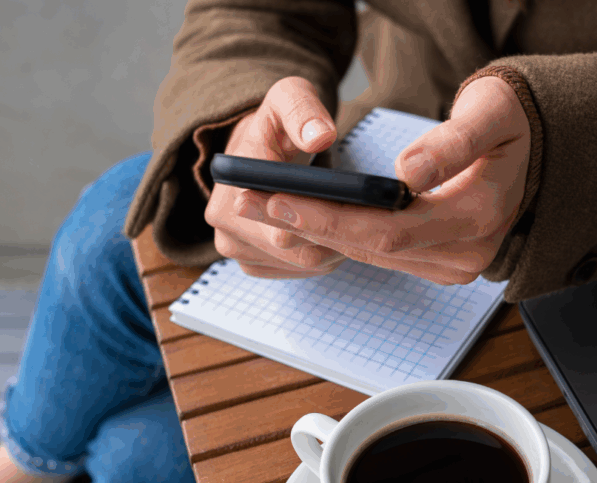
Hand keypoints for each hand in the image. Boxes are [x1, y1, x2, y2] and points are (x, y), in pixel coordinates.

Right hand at [205, 77, 347, 277]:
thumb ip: (304, 112)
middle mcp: (224, 220)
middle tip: (373, 219)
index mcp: (233, 183)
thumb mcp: (290, 98)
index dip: (325, 221)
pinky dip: (324, 258)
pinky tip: (341, 236)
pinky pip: (297, 270)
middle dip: (336, 236)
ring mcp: (234, 246)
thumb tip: (320, 136)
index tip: (360, 208)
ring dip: (335, 248)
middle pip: (295, 249)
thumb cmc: (278, 120)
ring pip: (301, 263)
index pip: (283, 222)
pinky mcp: (251, 261)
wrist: (259, 145)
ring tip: (359, 223)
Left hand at [257, 75, 530, 284]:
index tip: (279, 196)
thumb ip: (452, 142)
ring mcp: (456, 265)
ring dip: (318, 234)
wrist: (533, 147)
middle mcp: (469, 253)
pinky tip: (302, 218)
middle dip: (310, 225)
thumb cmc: (507, 122)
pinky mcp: (442, 265)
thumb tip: (408, 174)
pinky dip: (342, 237)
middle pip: (375, 248)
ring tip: (264, 207)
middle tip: (253, 201)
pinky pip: (384, 255)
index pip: (391, 228)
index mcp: (480, 214)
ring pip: (374, 256)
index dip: (330, 217)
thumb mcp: (488, 113)